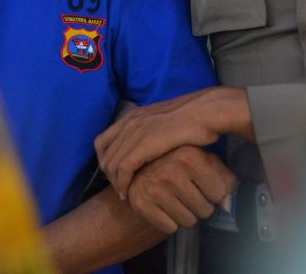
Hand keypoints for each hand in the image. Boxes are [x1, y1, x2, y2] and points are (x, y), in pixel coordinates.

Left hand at [94, 87, 250, 198]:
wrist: (204, 112)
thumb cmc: (191, 118)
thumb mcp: (162, 121)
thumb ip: (150, 131)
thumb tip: (148, 146)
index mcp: (132, 116)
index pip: (101, 142)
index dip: (104, 160)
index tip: (114, 174)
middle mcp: (129, 123)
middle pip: (104, 155)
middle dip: (109, 176)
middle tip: (120, 189)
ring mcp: (135, 132)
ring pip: (111, 164)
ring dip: (115, 183)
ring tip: (125, 194)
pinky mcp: (144, 144)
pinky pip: (124, 169)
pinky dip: (123, 184)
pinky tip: (128, 194)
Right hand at [127, 146, 237, 232]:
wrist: (137, 171)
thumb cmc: (178, 167)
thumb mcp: (203, 162)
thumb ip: (224, 180)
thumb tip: (228, 205)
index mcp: (189, 155)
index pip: (219, 193)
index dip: (213, 194)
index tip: (202, 186)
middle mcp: (170, 169)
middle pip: (205, 210)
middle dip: (200, 207)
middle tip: (188, 195)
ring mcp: (154, 187)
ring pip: (189, 222)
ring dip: (186, 216)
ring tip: (176, 201)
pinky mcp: (141, 203)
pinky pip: (170, 228)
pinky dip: (169, 223)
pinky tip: (163, 208)